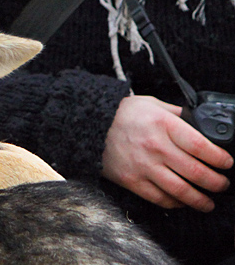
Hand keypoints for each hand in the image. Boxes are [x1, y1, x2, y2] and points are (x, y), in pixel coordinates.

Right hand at [101, 95, 232, 210]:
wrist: (87, 123)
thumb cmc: (121, 113)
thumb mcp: (151, 104)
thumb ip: (177, 114)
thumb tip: (199, 123)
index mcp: (163, 124)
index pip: (202, 146)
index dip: (220, 158)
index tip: (226, 163)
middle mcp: (155, 146)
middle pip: (196, 172)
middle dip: (216, 182)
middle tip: (222, 183)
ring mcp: (143, 165)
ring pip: (181, 190)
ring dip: (201, 200)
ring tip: (209, 201)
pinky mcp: (131, 180)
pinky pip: (160, 198)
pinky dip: (176, 203)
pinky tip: (182, 201)